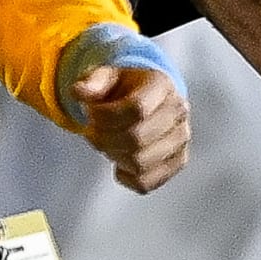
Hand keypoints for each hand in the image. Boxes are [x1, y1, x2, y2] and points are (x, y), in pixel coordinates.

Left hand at [71, 64, 190, 192]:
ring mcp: (181, 139)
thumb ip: (91, 83)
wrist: (148, 101)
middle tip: (93, 132)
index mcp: (161, 85)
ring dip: (113, 156)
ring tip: (107, 144)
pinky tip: (119, 161)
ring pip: (140, 163)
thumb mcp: (106, 77)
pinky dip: (125, 177)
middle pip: (137, 139)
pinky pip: (146, 182)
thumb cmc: (125, 89)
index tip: (91, 113)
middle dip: (104, 139)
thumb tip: (79, 92)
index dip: (106, 116)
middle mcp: (178, 111)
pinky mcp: (178, 162)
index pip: (137, 108)